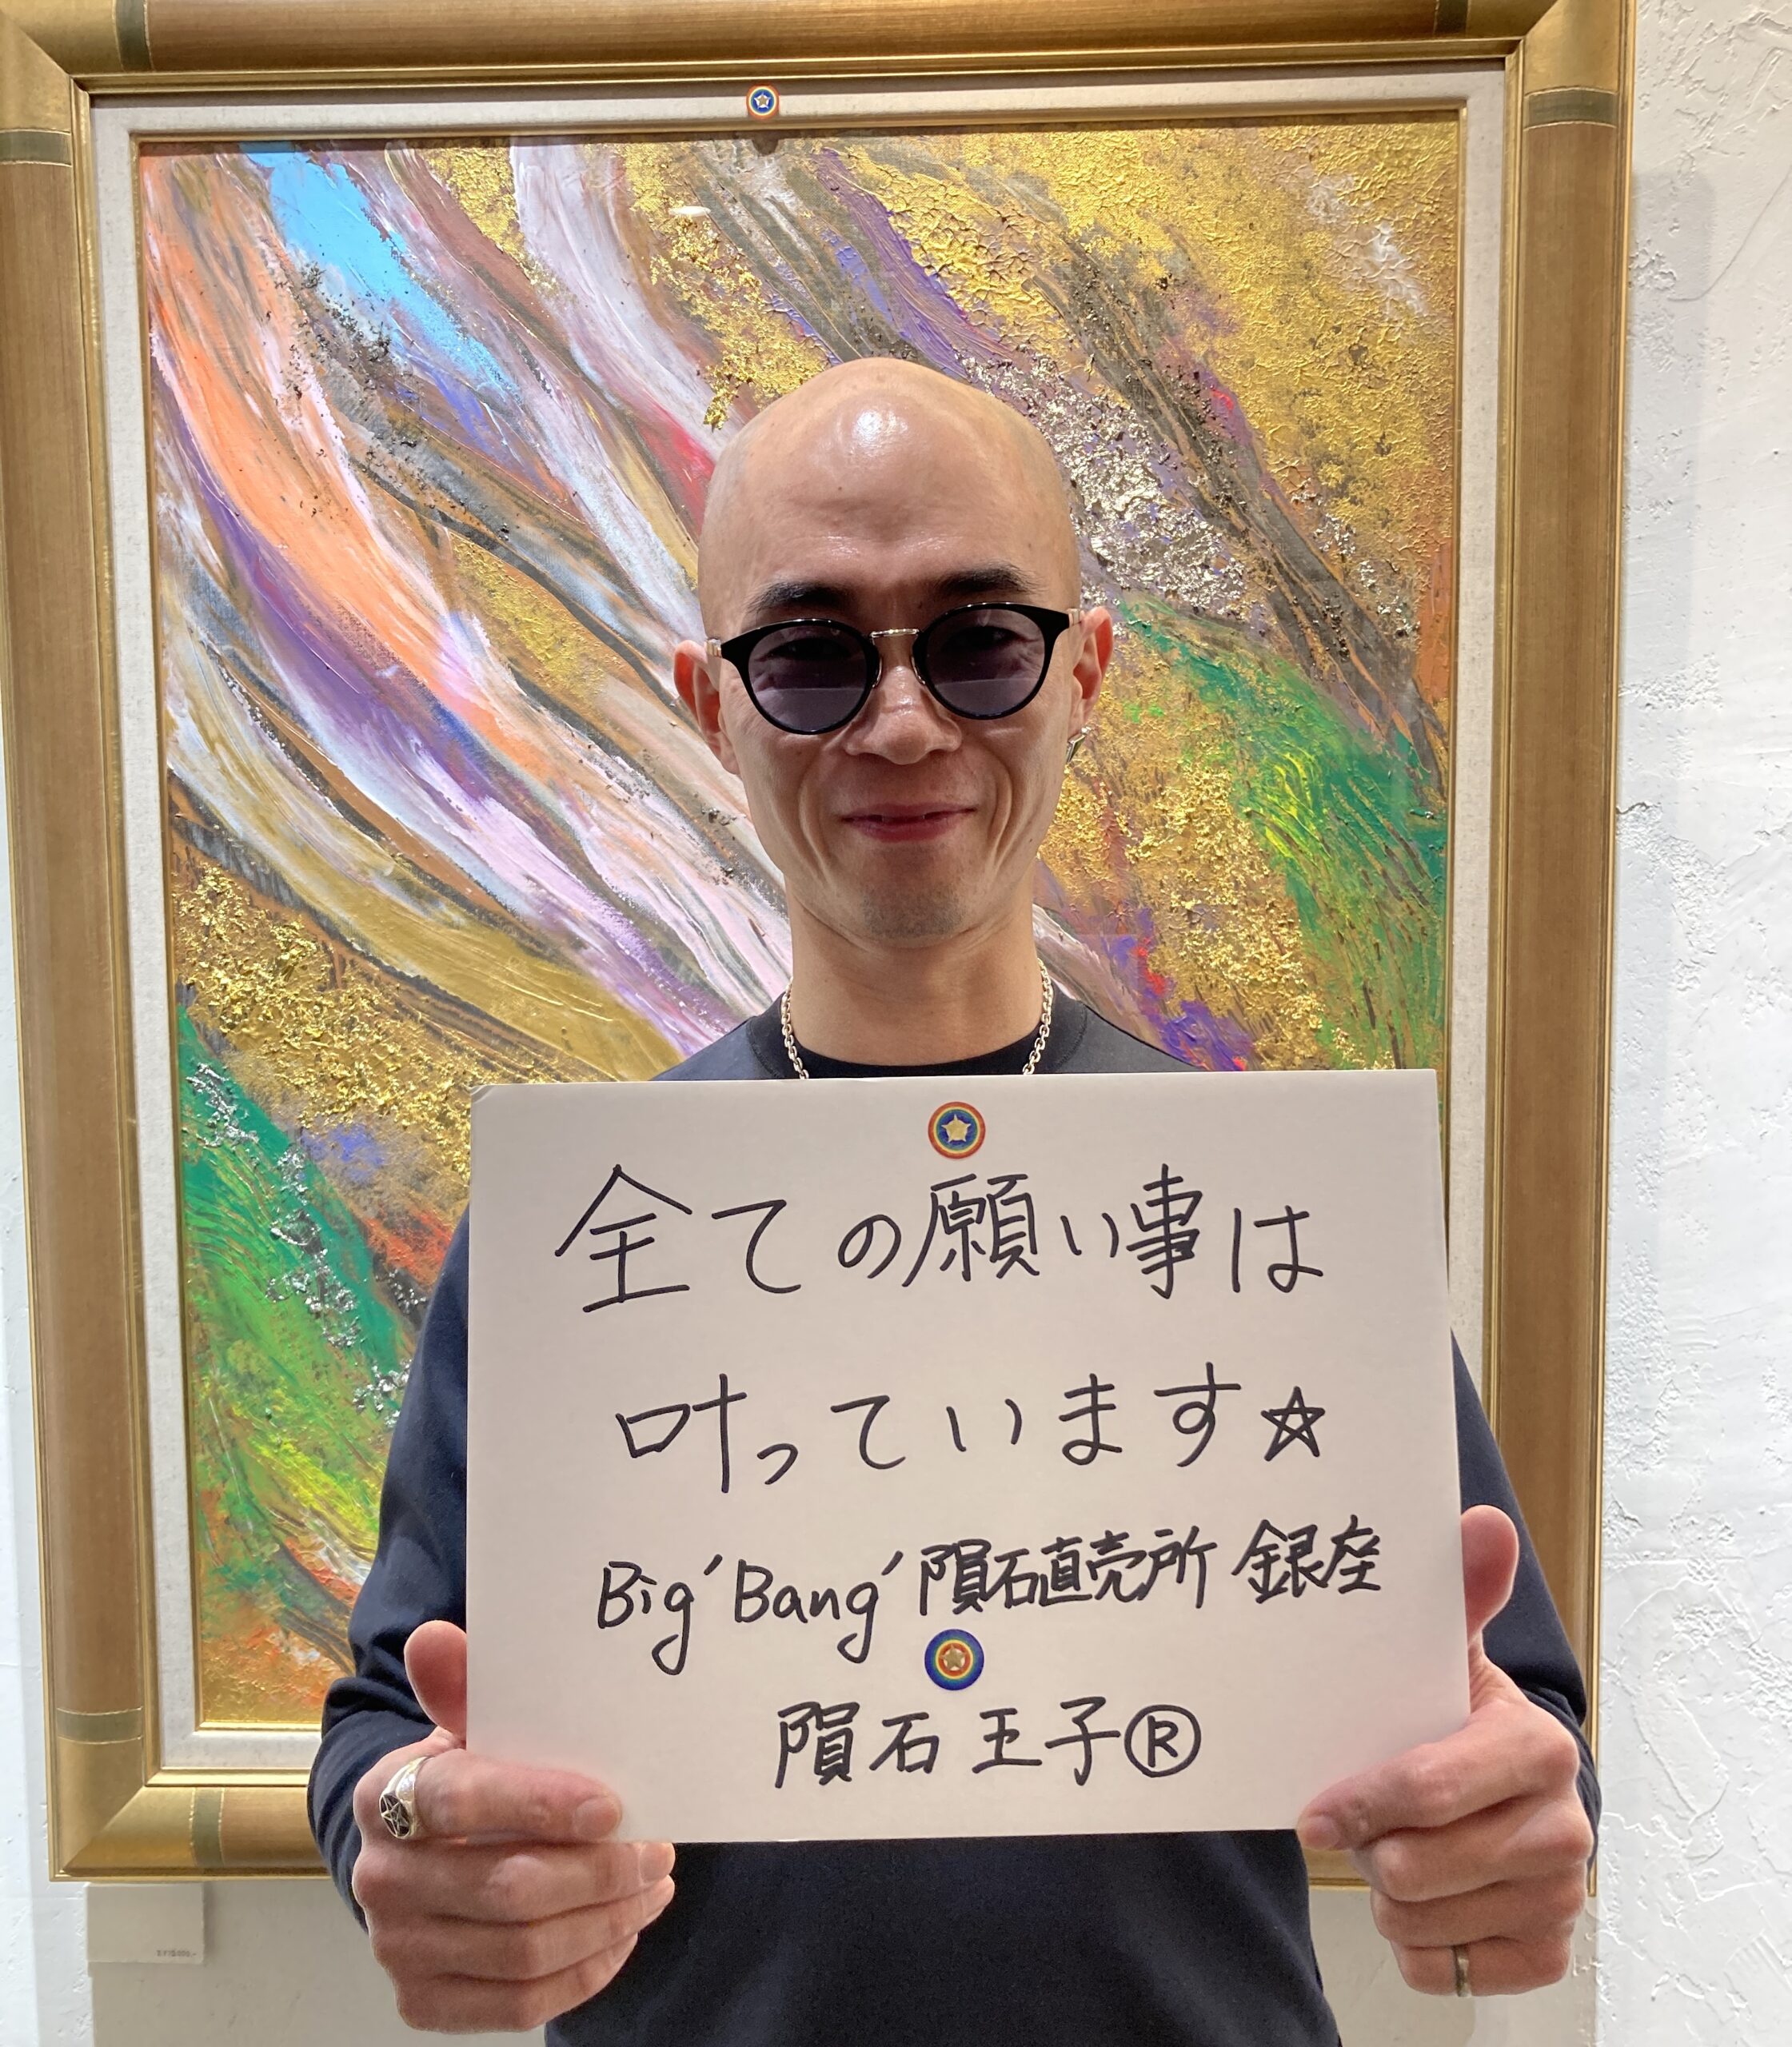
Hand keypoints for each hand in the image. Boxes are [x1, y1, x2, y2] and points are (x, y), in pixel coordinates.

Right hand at [350, 1621, 675, 2031]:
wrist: (426, 1853)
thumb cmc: (471, 1776)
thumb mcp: (472, 1726)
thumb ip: (464, 1686)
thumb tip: (436, 1637)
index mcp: (386, 1793)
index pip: (461, 1796)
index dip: (539, 1803)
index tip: (613, 1806)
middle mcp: (378, 1877)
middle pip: (507, 1887)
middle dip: (599, 1872)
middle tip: (657, 1849)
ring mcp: (397, 1948)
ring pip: (523, 1951)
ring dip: (606, 1920)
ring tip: (652, 1884)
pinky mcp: (423, 2001)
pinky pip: (519, 2005)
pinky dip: (585, 1972)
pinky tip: (621, 1933)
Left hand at [1296, 1507, 1592, 1996]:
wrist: (1492, 1785)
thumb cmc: (1452, 1715)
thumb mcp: (1444, 1654)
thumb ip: (1457, 1592)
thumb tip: (1484, 1524)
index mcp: (1539, 1748)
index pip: (1431, 1787)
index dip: (1364, 1801)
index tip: (1315, 1809)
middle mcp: (1564, 1828)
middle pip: (1419, 1866)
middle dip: (1374, 1847)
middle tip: (1364, 1822)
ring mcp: (1559, 1896)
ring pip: (1422, 1921)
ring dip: (1388, 1893)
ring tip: (1395, 1849)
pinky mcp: (1543, 1951)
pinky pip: (1444, 1971)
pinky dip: (1416, 1943)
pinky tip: (1425, 1899)